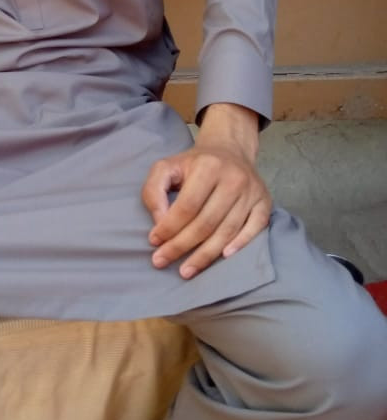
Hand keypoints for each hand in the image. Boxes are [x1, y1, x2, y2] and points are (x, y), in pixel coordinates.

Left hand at [141, 103, 271, 278]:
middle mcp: (233, 179)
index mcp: (208, 167)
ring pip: (227, 231)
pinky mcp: (265, 202)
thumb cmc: (194, 164)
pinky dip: (240, 244)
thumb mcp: (166, 167)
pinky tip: (223, 257)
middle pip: (206, 223)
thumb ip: (154, 191)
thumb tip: (160, 222)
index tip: (154, 242)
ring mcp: (252, 192)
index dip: (169, 227)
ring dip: (205, 255)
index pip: (187, 206)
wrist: (231, 149)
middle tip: (162, 261)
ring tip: (186, 270)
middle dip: (181, 246)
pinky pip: (255, 229)